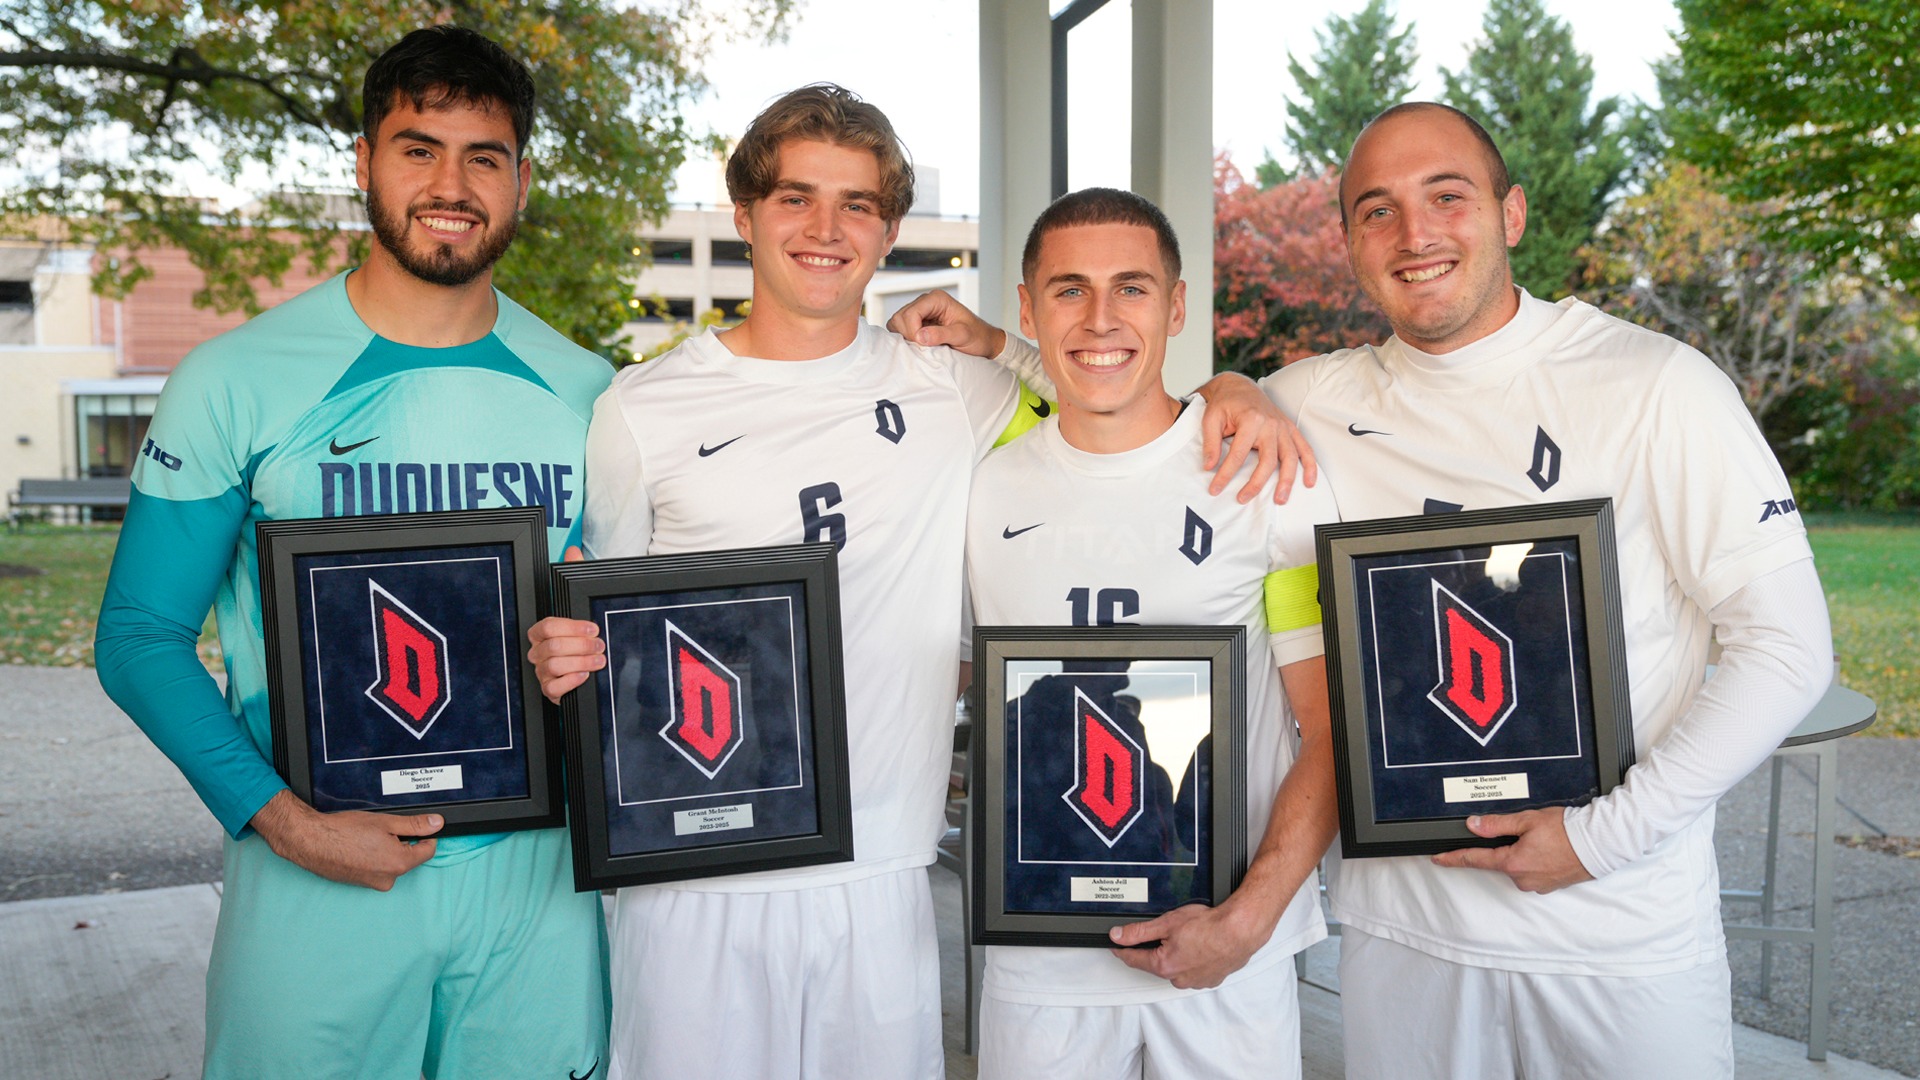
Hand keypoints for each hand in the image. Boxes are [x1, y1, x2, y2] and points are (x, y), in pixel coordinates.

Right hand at [249, 789, 439, 889]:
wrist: (312, 842)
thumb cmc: (344, 831)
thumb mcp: (385, 822)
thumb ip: (415, 825)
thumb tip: (437, 823)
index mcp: (399, 863)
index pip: (428, 851)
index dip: (424, 836)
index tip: (415, 827)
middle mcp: (389, 879)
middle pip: (409, 857)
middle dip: (401, 842)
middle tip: (381, 830)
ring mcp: (374, 884)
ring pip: (392, 863)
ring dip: (386, 850)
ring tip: (366, 838)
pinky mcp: (362, 884)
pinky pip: (377, 869)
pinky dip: (373, 858)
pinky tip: (359, 847)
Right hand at [529, 615, 604, 702]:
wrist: (572, 676)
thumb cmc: (573, 652)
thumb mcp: (574, 636)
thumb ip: (580, 631)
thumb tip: (594, 631)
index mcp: (539, 635)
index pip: (549, 627)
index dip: (573, 627)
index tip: (593, 630)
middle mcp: (537, 653)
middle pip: (554, 646)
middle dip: (582, 645)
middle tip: (599, 646)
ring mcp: (541, 671)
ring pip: (555, 665)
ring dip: (581, 662)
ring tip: (597, 661)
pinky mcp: (547, 688)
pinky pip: (555, 686)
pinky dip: (572, 680)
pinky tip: (584, 674)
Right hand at [885, 289, 1005, 357]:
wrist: (983, 341)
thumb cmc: (977, 336)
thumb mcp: (963, 335)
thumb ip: (942, 335)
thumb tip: (920, 336)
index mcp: (937, 299)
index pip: (911, 313)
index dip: (913, 331)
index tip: (923, 345)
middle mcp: (926, 302)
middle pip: (900, 317)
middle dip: (908, 334)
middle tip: (923, 347)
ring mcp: (920, 312)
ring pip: (897, 322)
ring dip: (905, 337)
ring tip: (922, 346)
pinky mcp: (917, 322)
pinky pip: (900, 329)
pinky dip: (905, 339)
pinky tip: (919, 345)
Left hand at [1105, 901, 1268, 989]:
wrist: (1240, 931)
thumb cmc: (1210, 926)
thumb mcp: (1167, 923)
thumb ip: (1139, 932)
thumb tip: (1118, 935)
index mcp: (1164, 966)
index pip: (1134, 959)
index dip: (1122, 950)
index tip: (1116, 945)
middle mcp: (1179, 979)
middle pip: (1156, 964)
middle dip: (1155, 949)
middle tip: (1164, 932)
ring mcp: (1196, 981)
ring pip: (1177, 968)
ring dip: (1176, 955)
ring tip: (1188, 936)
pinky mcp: (1210, 979)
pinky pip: (1194, 971)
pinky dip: (1193, 960)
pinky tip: (1200, 946)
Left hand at [1194, 373, 1318, 503]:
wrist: (1239, 386)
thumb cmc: (1225, 403)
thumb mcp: (1211, 419)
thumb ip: (1211, 443)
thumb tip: (1209, 466)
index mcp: (1251, 419)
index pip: (1238, 454)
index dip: (1225, 474)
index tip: (1215, 488)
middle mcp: (1271, 424)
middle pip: (1268, 460)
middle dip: (1256, 483)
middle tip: (1243, 499)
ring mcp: (1283, 427)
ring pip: (1290, 457)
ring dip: (1287, 480)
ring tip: (1280, 500)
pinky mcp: (1289, 429)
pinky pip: (1304, 448)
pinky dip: (1310, 465)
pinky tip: (1308, 482)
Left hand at [1429, 807, 1594, 893]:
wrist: (1599, 844)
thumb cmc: (1566, 831)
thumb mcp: (1527, 821)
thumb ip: (1496, 824)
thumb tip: (1473, 825)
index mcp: (1512, 863)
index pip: (1474, 860)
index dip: (1453, 858)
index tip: (1437, 858)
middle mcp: (1522, 879)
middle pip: (1500, 861)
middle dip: (1506, 846)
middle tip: (1527, 832)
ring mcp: (1536, 885)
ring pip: (1518, 866)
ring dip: (1522, 853)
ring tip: (1544, 838)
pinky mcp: (1549, 886)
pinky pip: (1533, 872)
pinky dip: (1535, 860)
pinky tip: (1549, 849)